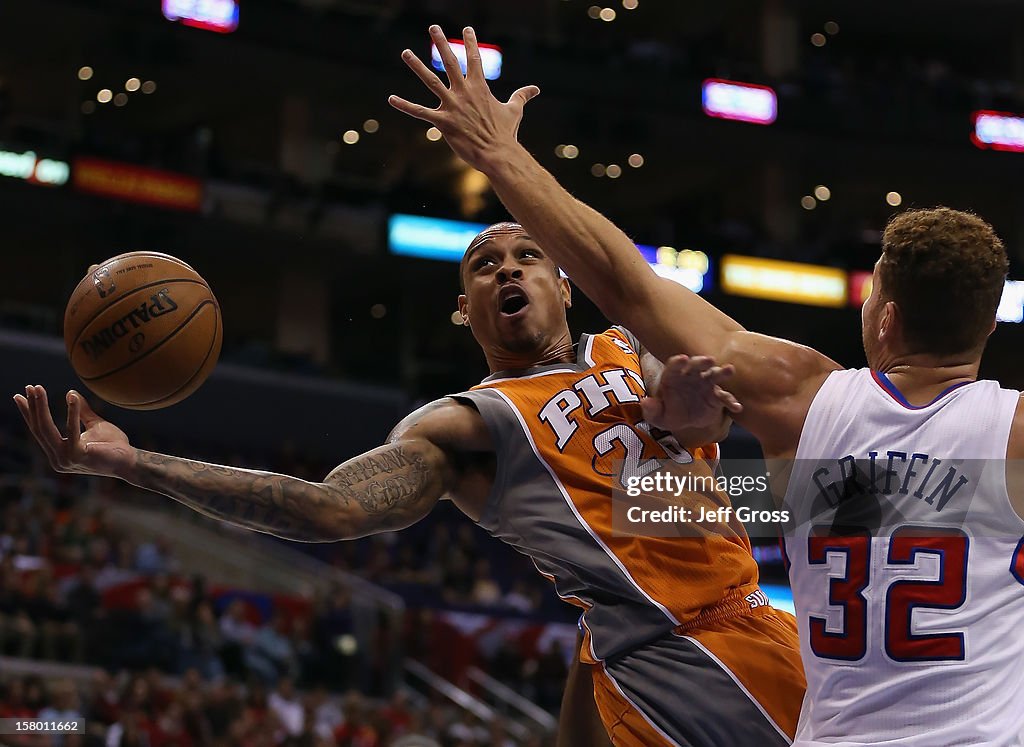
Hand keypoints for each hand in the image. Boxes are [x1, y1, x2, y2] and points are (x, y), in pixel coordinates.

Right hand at [13, 385, 135, 478]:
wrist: (130, 461)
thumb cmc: (114, 445)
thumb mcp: (95, 425)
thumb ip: (82, 412)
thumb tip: (71, 392)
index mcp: (58, 453)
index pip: (39, 431)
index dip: (29, 413)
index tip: (19, 395)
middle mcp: (57, 459)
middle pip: (39, 429)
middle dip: (33, 406)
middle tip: (30, 387)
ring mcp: (65, 459)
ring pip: (47, 429)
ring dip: (41, 407)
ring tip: (39, 389)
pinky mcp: (78, 456)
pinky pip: (71, 431)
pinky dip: (71, 413)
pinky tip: (71, 398)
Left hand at [388, 25, 539, 169]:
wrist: (498, 153)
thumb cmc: (506, 133)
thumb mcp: (515, 111)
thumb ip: (522, 96)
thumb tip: (536, 89)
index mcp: (480, 87)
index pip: (474, 59)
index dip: (470, 42)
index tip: (466, 28)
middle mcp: (464, 92)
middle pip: (450, 62)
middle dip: (441, 43)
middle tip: (433, 27)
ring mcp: (452, 106)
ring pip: (431, 81)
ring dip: (417, 65)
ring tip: (405, 52)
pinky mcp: (442, 122)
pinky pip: (420, 112)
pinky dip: (405, 105)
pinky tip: (391, 98)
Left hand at [641, 356, 742, 443]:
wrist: (687, 420)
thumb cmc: (670, 413)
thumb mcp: (658, 416)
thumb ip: (651, 410)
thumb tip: (645, 403)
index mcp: (673, 377)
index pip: (674, 366)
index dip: (678, 362)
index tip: (682, 359)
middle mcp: (691, 376)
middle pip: (696, 365)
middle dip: (701, 361)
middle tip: (708, 360)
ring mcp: (706, 384)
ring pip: (714, 375)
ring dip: (721, 372)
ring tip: (729, 370)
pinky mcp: (717, 396)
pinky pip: (725, 398)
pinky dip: (731, 401)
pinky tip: (736, 407)